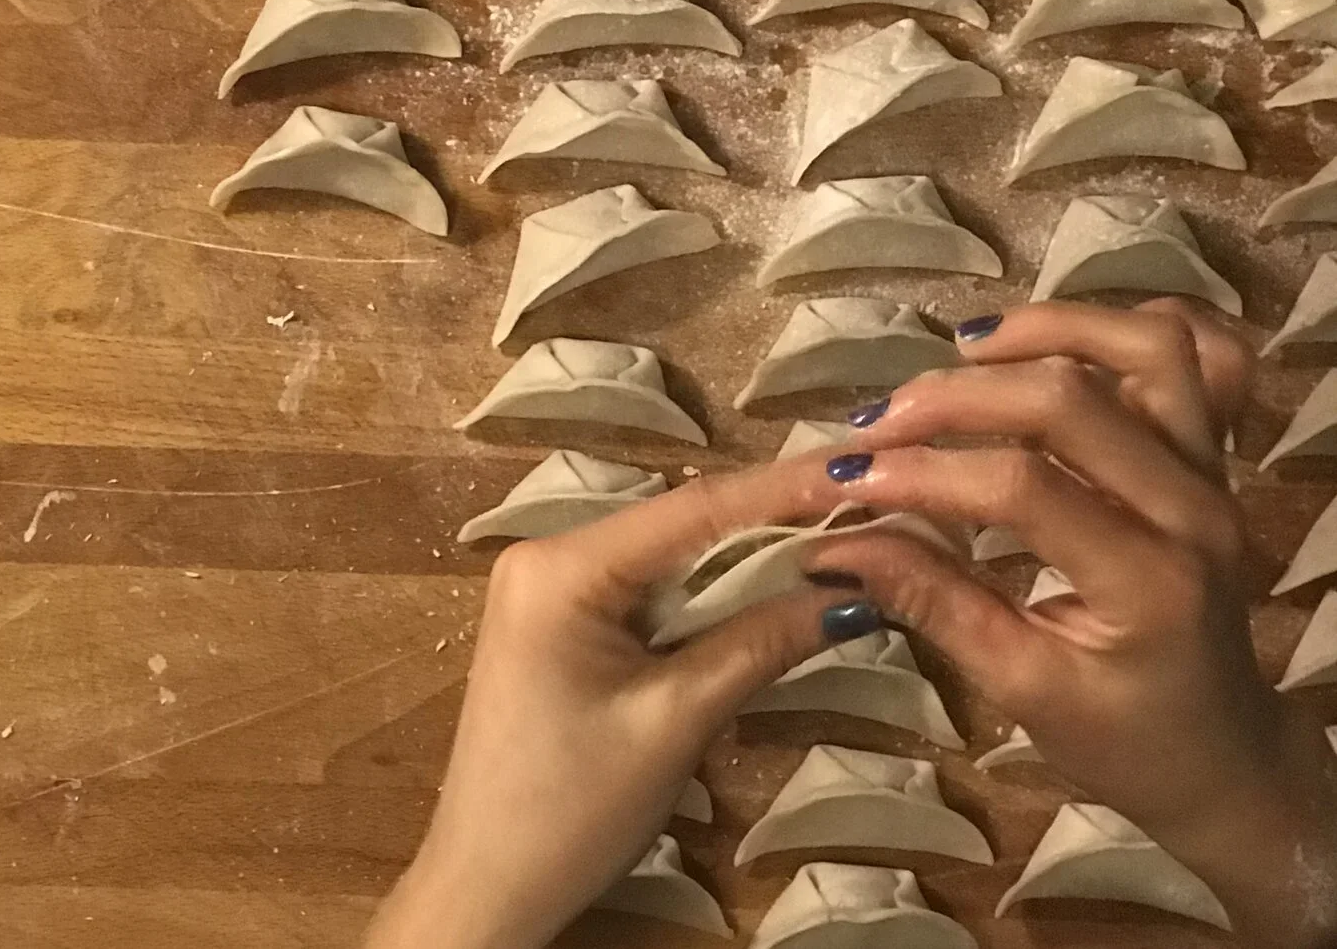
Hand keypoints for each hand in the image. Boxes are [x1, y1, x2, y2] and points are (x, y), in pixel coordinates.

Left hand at [369, 457, 879, 948]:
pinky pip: (643, 590)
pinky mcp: (555, 624)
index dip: (782, 489)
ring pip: (666, 557)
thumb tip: (850, 592)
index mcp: (559, 567)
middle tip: (865, 508)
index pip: (692, 508)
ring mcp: (545, 589)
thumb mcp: (676, 723)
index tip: (859, 469)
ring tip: (837, 544)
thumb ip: (758, 644)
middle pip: (679, 525)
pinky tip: (764, 593)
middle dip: (771, 522)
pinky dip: (704, 596)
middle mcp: (545, 556)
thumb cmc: (571, 810)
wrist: (488, 884)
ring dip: (743, 561)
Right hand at [822, 298, 1336, 948]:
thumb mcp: (1020, 689)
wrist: (1226, 754)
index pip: (1023, 487)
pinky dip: (1124, 330)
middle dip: (954, 399)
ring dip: (1046, 330)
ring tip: (966, 353)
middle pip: (1071, 397)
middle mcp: (1194, 508)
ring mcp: (1214, 471)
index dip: (923, 473)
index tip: (843, 481)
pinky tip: (1051, 346)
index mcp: (1150, 579)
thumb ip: (931, 602)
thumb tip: (830, 545)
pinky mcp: (1211, 454)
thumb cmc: (1123, 739)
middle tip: (876, 424)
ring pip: (1148, 347)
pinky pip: (1197, 356)